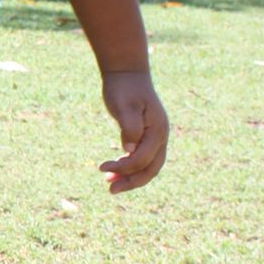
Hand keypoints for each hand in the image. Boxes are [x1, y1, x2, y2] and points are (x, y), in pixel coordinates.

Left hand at [99, 69, 167, 192]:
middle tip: (110, 190)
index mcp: (158, 130)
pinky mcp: (148, 135)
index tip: (101, 169)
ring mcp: (156, 136)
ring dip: (131, 177)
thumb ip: (129, 127)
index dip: (123, 168)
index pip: (143, 159)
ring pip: (149, 165)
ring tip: (109, 184)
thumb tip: (130, 151)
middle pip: (151, 168)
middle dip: (131, 181)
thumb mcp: (124, 106)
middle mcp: (161, 136)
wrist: (127, 73)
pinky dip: (131, 167)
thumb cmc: (124, 88)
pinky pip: (144, 158)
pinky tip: (115, 169)